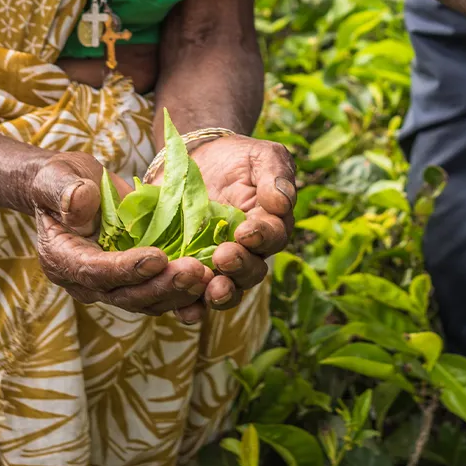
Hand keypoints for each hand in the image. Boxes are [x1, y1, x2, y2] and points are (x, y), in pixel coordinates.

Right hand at [32, 152, 212, 321]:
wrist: (73, 189)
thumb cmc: (61, 181)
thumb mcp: (57, 176)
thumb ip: (65, 190)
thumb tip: (78, 203)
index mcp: (62, 259)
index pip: (94, 271)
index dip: (126, 268)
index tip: (158, 257)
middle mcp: (87, 281)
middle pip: (126, 295)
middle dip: (162, 285)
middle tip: (195, 271)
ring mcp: (114, 284)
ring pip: (148, 300)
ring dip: (179, 292)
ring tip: (208, 276)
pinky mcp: (137, 279)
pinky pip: (162, 293)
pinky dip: (185, 292)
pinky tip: (212, 281)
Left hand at [151, 135, 295, 314]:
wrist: (198, 159)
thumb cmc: (238, 157)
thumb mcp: (261, 155)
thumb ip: (275, 174)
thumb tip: (282, 201)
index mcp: (270, 226)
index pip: (272, 237)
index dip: (261, 236)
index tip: (246, 231)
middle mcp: (248, 253)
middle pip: (251, 272)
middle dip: (239, 268)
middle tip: (224, 256)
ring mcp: (218, 265)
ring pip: (226, 290)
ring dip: (220, 294)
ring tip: (211, 289)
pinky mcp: (188, 269)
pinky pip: (192, 297)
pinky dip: (190, 307)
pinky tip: (183, 309)